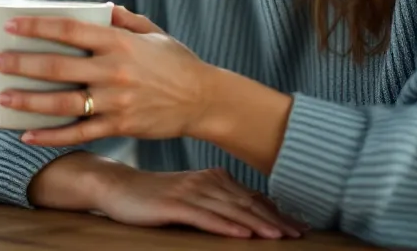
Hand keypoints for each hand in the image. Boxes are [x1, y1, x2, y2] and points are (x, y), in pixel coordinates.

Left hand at [0, 5, 212, 145]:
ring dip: (28, 100)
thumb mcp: (153, 32)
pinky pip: (79, 133)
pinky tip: (28, 136)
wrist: (205, 100)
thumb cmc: (176, 62)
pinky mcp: (120, 126)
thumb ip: (123, 19)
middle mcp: (114, 71)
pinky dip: (51, 136)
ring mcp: (116, 101)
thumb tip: (98, 8)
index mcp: (119, 42)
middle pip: (57, 66)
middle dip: (21, 63)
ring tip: (3, 97)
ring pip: (62, 102)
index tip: (10, 25)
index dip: (37, 26)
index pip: (69, 29)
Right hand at [28, 152, 303, 239]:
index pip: (252, 198)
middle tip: (299, 235)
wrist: (115, 186)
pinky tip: (240, 234)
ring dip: (256, 224)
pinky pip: (202, 216)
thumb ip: (219, 203)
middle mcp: (205, 181)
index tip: (301, 227)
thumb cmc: (154, 197)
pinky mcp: (172, 204)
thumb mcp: (191, 197)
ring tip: (278, 237)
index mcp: (213, 178)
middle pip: (247, 203)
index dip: (278, 213)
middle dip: (275, 220)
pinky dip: (224, 225)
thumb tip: (251, 215)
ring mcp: (188, 191)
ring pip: (229, 210)